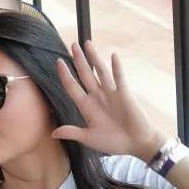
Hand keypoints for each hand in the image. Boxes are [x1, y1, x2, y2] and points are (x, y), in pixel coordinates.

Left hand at [52, 40, 166, 162]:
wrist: (136, 144)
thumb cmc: (113, 142)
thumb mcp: (89, 138)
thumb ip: (72, 132)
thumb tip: (53, 134)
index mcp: (86, 106)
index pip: (72, 87)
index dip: (65, 75)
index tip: (58, 62)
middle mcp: (97, 96)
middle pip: (84, 74)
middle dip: (78, 60)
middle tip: (72, 45)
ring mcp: (111, 94)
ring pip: (100, 72)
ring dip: (94, 58)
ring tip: (87, 43)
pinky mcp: (124, 94)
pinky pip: (119, 78)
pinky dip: (116, 68)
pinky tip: (113, 56)